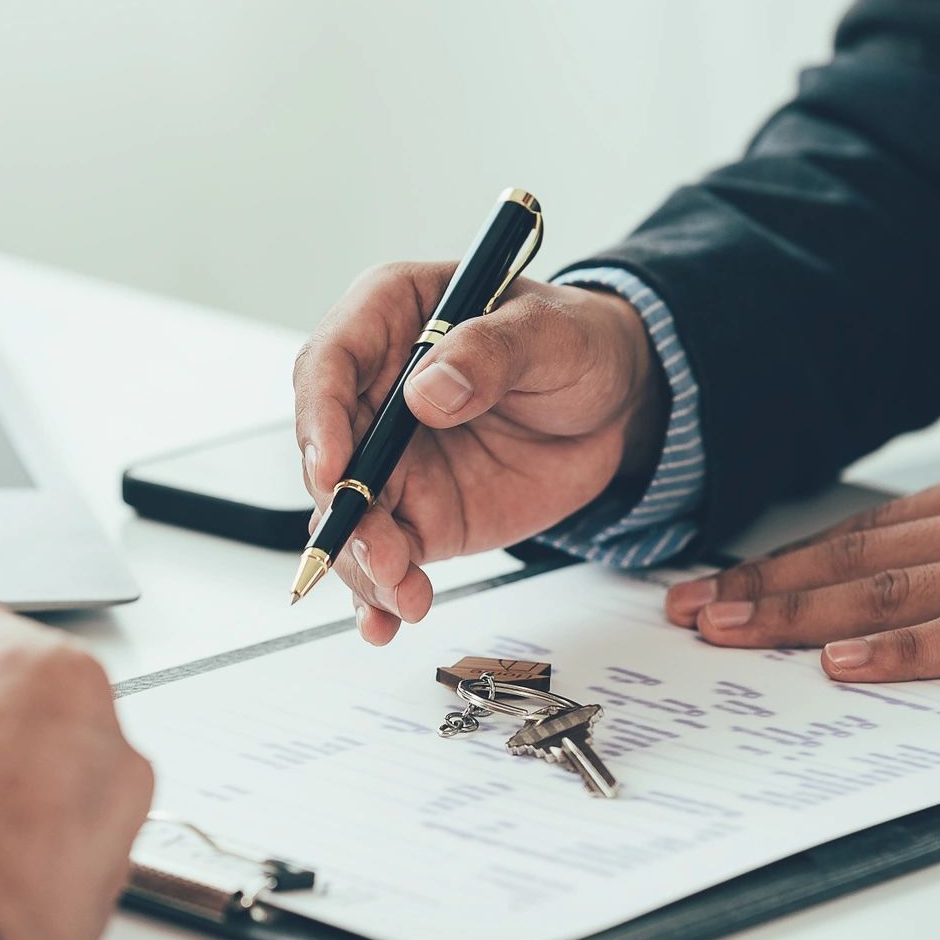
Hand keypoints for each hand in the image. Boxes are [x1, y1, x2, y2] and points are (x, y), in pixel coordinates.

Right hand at [293, 265, 668, 643]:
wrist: (619, 406)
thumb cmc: (578, 344)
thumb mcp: (549, 332)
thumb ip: (490, 353)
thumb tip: (430, 391)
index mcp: (391, 318)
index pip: (328, 366)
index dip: (319, 419)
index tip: (335, 470)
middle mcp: (376, 393)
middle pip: (326, 453)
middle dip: (343, 510)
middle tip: (381, 551)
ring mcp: (393, 459)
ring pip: (348, 515)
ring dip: (362, 560)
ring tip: (403, 591)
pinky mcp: (418, 513)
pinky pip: (382, 555)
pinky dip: (379, 594)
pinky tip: (386, 620)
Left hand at [663, 454, 939, 678]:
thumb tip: (895, 588)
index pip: (868, 530)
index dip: (787, 559)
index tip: (721, 582)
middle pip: (861, 557)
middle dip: (766, 586)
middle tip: (694, 611)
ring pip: (895, 592)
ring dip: (804, 617)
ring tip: (735, 634)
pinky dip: (902, 653)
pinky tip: (845, 666)